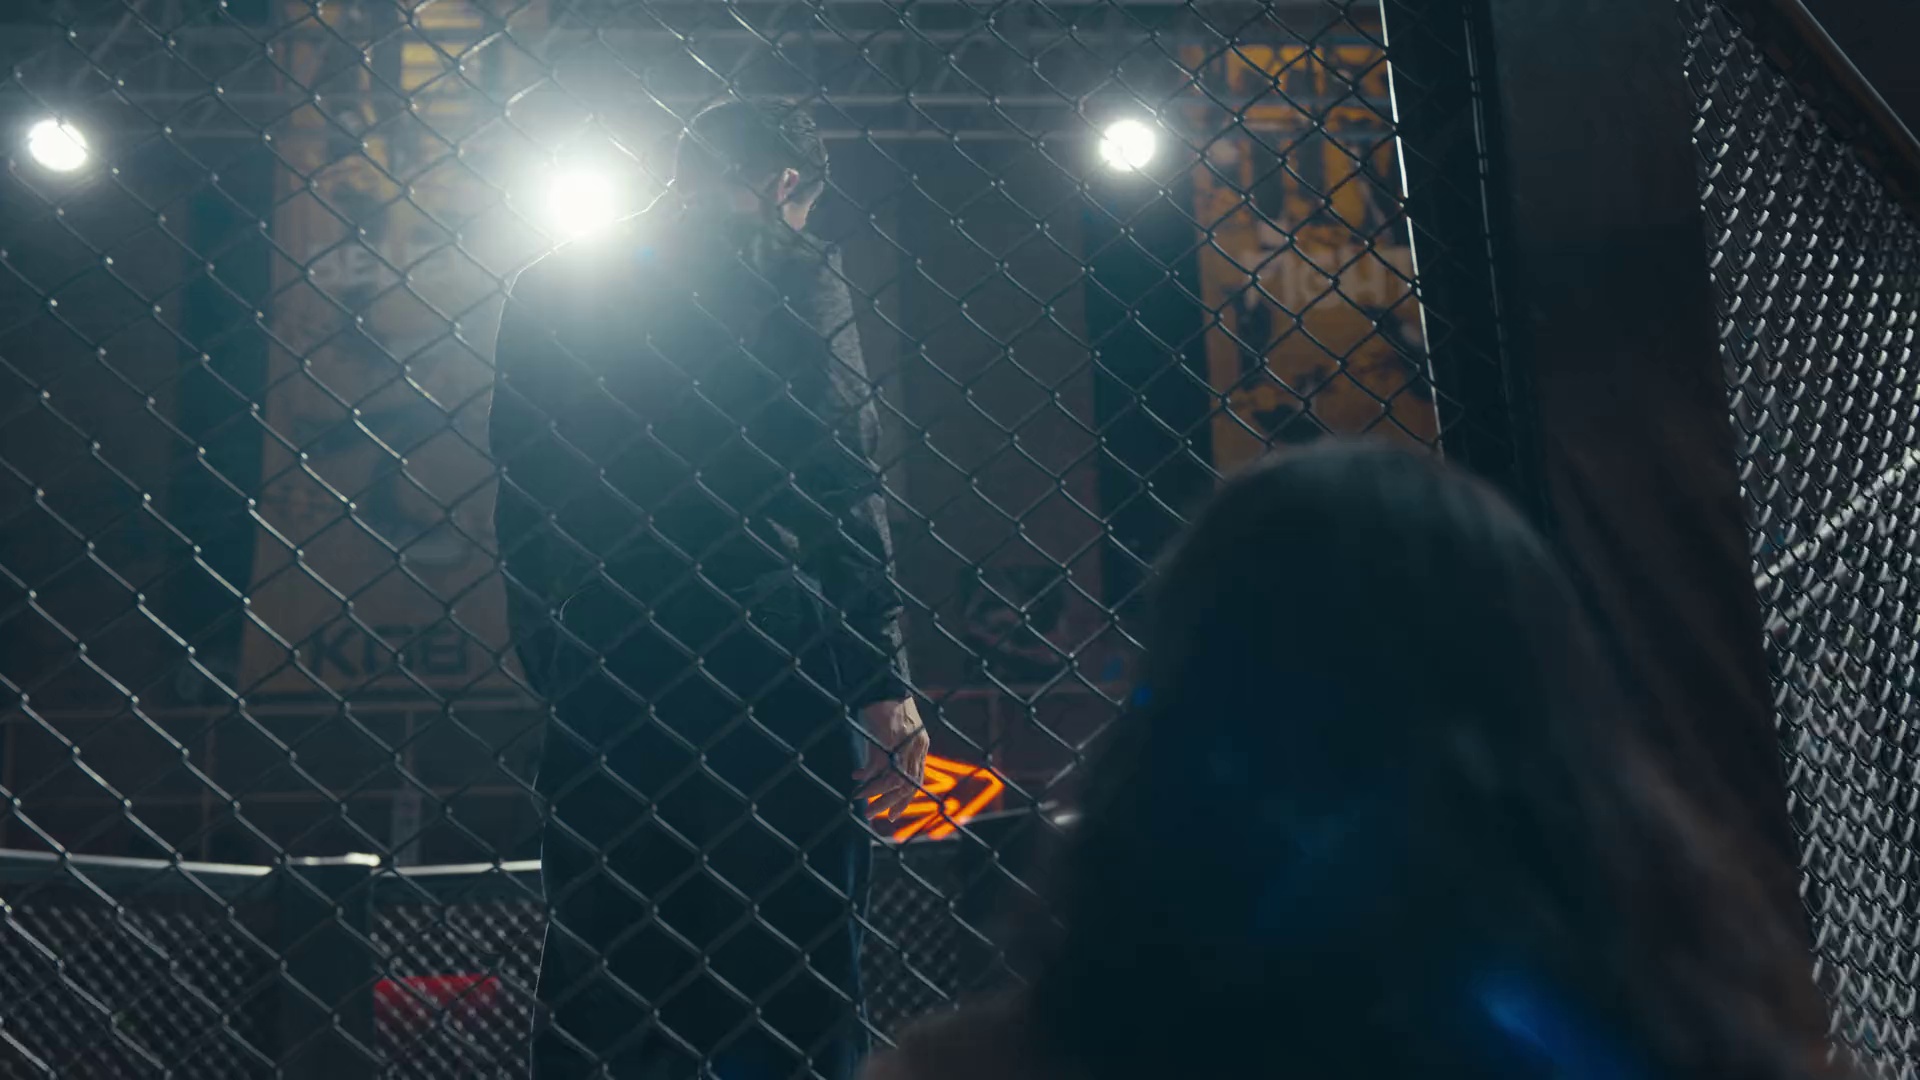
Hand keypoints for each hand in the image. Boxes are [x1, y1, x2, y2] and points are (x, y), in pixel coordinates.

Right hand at [854, 697, 928, 819]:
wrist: (883, 685)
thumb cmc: (886, 707)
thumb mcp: (894, 732)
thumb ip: (889, 752)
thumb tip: (869, 773)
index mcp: (920, 746)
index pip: (916, 780)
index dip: (904, 799)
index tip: (893, 814)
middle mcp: (915, 748)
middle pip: (907, 786)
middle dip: (890, 803)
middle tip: (874, 815)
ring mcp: (903, 745)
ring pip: (893, 782)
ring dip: (876, 794)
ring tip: (862, 802)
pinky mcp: (888, 741)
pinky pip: (877, 768)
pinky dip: (867, 778)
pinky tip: (856, 778)